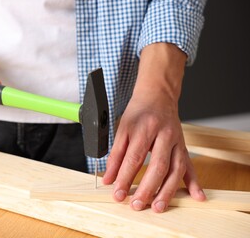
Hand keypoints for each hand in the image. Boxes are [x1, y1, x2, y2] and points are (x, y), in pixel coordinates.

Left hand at [102, 43, 205, 212]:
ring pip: (175, 169)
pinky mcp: (184, 146)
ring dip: (168, 191)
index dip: (125, 178)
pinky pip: (190, 166)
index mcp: (144, 128)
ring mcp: (177, 142)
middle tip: (137, 205)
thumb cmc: (138, 112)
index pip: (134, 158)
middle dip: (147, 188)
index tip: (118, 194)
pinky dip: (194, 183)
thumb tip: (107, 178)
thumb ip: (115, 155)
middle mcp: (163, 135)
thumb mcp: (122, 129)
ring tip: (158, 207)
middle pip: (158, 166)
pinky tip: (196, 196)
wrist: (158, 96)